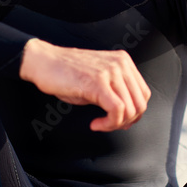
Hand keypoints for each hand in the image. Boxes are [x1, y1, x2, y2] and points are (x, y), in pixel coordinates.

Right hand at [19, 38, 150, 131]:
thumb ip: (115, 93)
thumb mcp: (98, 80)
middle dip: (127, 121)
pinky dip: (109, 124)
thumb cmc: (65, 73)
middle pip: (140, 103)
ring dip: (116, 124)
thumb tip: (127, 117)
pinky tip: (95, 124)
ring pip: (130, 109)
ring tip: (100, 124)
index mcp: (123, 61)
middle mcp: (121, 64)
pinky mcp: (98, 83)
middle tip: (109, 125)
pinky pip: (117, 110)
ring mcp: (111, 72)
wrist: (44, 63)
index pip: (143, 93)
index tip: (119, 121)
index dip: (135, 113)